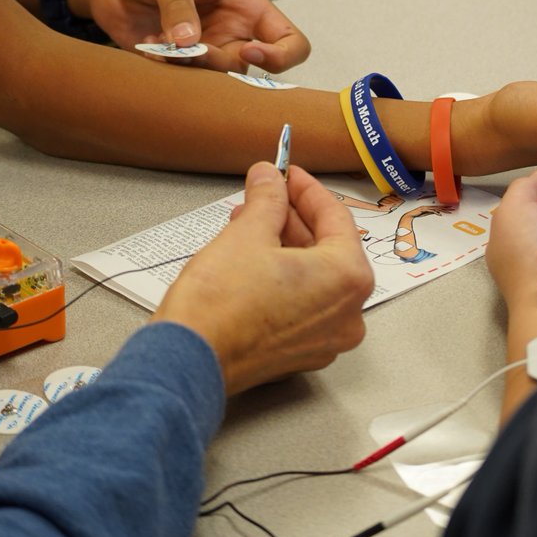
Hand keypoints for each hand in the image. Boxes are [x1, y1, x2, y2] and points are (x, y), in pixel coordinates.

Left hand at [67, 0, 310, 73]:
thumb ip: (179, 5)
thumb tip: (189, 42)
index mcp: (246, 8)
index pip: (290, 42)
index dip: (280, 55)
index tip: (248, 51)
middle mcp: (232, 35)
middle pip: (250, 70)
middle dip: (219, 65)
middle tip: (188, 50)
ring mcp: (205, 53)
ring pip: (217, 83)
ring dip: (191, 70)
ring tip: (161, 44)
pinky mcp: (176, 67)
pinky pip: (183, 84)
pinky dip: (166, 72)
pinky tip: (147, 44)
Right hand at [153, 162, 373, 395]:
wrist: (188, 361)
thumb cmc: (220, 306)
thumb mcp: (247, 233)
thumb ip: (267, 198)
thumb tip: (269, 177)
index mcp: (347, 278)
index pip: (335, 217)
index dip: (306, 189)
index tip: (287, 174)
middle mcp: (348, 313)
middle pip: (328, 249)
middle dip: (292, 218)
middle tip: (266, 196)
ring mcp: (326, 339)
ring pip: (314, 277)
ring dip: (285, 246)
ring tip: (249, 225)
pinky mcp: (301, 353)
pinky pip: (302, 303)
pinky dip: (284, 278)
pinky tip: (253, 260)